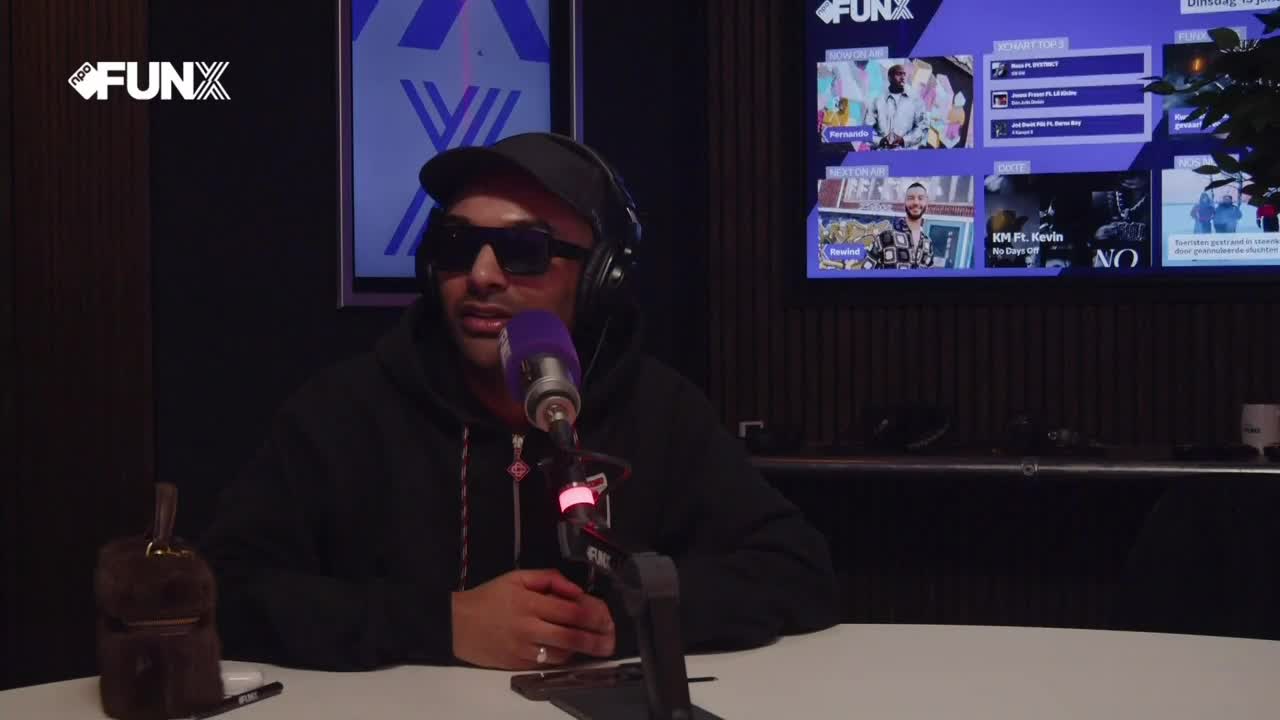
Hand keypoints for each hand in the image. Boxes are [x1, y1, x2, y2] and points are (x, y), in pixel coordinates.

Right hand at [451, 569, 615, 669]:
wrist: (456, 625)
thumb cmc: (488, 598)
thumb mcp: (517, 578)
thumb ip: (549, 579)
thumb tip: (576, 590)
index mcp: (529, 603)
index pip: (571, 611)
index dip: (594, 615)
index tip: (607, 617)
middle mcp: (528, 628)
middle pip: (572, 636)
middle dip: (596, 638)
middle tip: (612, 639)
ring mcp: (524, 649)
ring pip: (563, 654)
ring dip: (583, 651)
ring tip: (599, 646)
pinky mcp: (519, 664)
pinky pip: (548, 664)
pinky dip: (563, 658)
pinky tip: (573, 652)